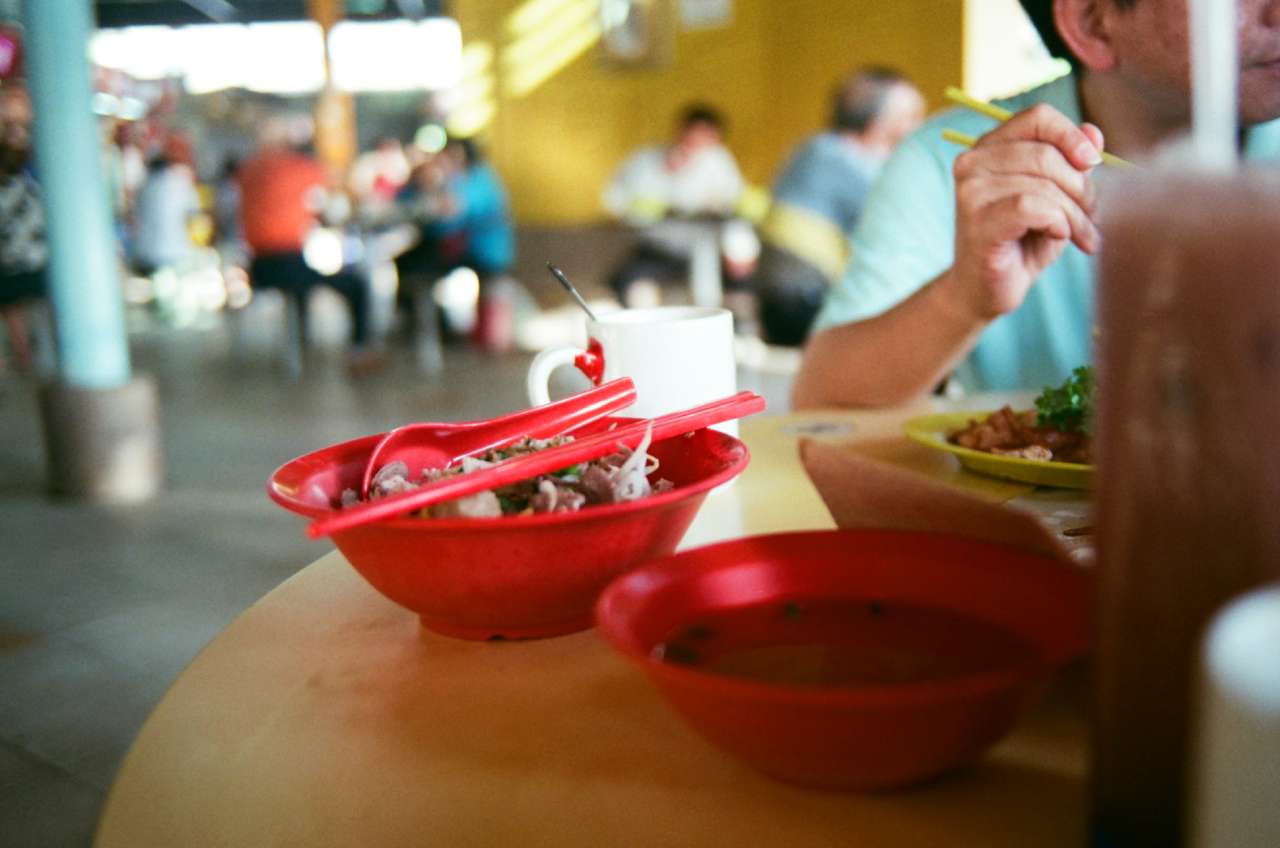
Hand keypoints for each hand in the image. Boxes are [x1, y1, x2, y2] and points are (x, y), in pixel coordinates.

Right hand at [945, 104, 1104, 320]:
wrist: (984, 291)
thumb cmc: (1021, 242)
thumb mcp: (1055, 198)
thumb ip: (1071, 164)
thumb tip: (1094, 134)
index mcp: (989, 147)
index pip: (1037, 117)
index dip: (1072, 135)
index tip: (1093, 163)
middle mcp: (972, 163)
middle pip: (1047, 155)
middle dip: (1082, 189)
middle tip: (1094, 218)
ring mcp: (970, 192)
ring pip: (1043, 185)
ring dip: (1075, 214)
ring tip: (1083, 237)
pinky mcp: (978, 222)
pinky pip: (1031, 208)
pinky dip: (1056, 222)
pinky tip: (1058, 236)